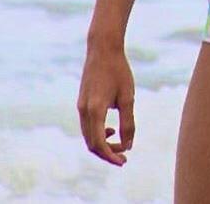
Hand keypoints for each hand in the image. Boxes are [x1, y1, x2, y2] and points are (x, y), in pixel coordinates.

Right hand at [77, 45, 135, 165]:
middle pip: (91, 143)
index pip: (99, 144)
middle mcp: (83, 110)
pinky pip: (87, 125)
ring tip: (120, 142)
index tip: (124, 160)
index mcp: (95, 110)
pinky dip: (98, 133)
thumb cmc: (118, 70)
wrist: (103, 48)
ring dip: (102, 144)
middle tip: (124, 156)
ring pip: (88, 135)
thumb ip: (128, 122)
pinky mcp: (81, 102)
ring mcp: (80, 106)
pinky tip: (111, 127)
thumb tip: (129, 145)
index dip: (111, 156)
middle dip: (107, 153)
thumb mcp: (127, 97)